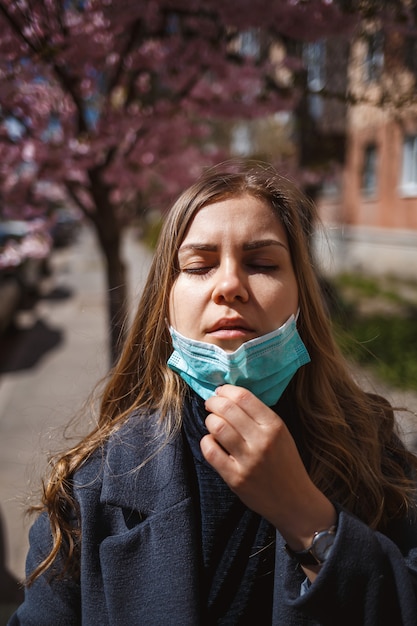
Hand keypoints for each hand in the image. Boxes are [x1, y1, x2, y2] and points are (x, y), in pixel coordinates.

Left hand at [202, 384, 335, 549]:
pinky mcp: (235, 478)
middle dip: (213, 402)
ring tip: (213, 423)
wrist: (294, 501)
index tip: (220, 391)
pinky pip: (211, 451)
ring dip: (210, 421)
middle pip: (227, 409)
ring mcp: (248, 460)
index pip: (244, 397)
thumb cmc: (285, 463)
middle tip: (211, 404)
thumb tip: (228, 396)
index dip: (226, 390)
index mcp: (275, 426)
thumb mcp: (281, 433)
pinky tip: (212, 442)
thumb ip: (259, 416)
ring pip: (217, 427)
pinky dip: (206, 442)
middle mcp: (262, 441)